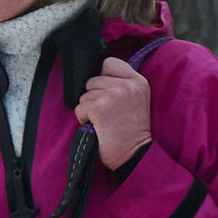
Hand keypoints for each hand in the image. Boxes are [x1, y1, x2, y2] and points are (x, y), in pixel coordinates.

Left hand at [77, 55, 151, 172]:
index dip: (103, 76)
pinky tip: (98, 127)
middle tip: (109, 114)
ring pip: (84, 95)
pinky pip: (80, 108)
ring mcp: (113, 94)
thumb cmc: (132, 132)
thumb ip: (121, 84)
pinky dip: (84, 119)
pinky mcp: (99, 107)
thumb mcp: (137, 100)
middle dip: (95, 97)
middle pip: (93, 79)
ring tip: (105, 122)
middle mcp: (127, 85)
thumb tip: (96, 75)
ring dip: (89, 109)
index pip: (109, 62)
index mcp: (138, 81)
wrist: (134, 155)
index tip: (108, 93)